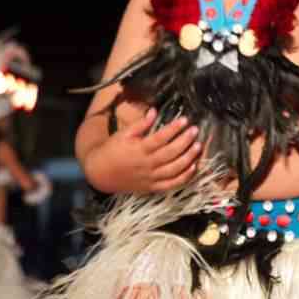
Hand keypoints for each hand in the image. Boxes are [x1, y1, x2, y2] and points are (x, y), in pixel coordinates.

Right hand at [83, 110, 201, 194]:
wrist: (100, 174)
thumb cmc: (112, 150)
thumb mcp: (123, 134)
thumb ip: (140, 124)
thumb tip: (154, 111)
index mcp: (139, 149)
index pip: (160, 138)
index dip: (174, 129)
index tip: (185, 120)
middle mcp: (147, 164)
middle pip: (171, 153)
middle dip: (185, 141)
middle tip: (195, 130)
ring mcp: (151, 178)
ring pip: (174, 169)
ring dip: (188, 158)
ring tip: (198, 146)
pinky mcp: (152, 187)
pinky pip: (171, 184)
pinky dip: (184, 177)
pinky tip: (193, 167)